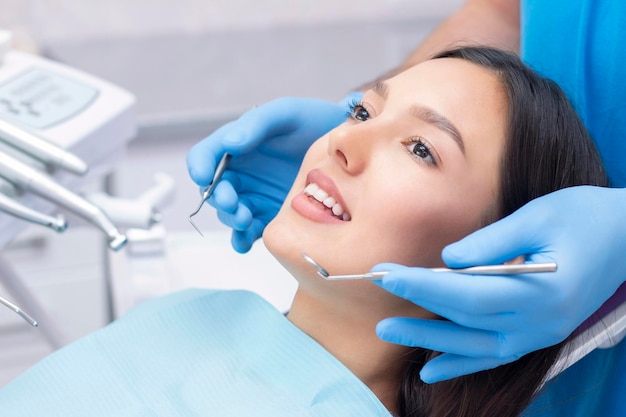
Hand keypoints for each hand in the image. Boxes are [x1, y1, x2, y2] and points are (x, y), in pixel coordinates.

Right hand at [186, 95, 359, 251]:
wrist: (347, 146)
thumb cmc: (313, 122)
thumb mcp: (286, 113)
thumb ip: (257, 124)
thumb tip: (230, 145)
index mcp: (236, 145)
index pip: (205, 155)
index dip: (199, 166)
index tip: (203, 176)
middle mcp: (241, 172)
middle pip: (215, 190)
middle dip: (219, 199)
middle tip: (233, 204)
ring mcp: (254, 195)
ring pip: (230, 212)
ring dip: (232, 219)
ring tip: (245, 220)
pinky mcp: (269, 214)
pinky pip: (249, 230)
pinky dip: (243, 238)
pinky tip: (246, 242)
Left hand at [374, 185, 625, 382]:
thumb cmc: (583, 217)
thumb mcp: (538, 216)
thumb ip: (491, 242)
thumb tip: (446, 259)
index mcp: (543, 289)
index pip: (469, 293)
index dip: (423, 285)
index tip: (386, 274)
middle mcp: (541, 321)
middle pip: (466, 320)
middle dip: (417, 306)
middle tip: (376, 295)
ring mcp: (539, 334)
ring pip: (475, 345)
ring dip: (430, 339)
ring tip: (390, 331)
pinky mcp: (537, 335)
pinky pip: (493, 355)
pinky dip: (460, 364)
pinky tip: (429, 371)